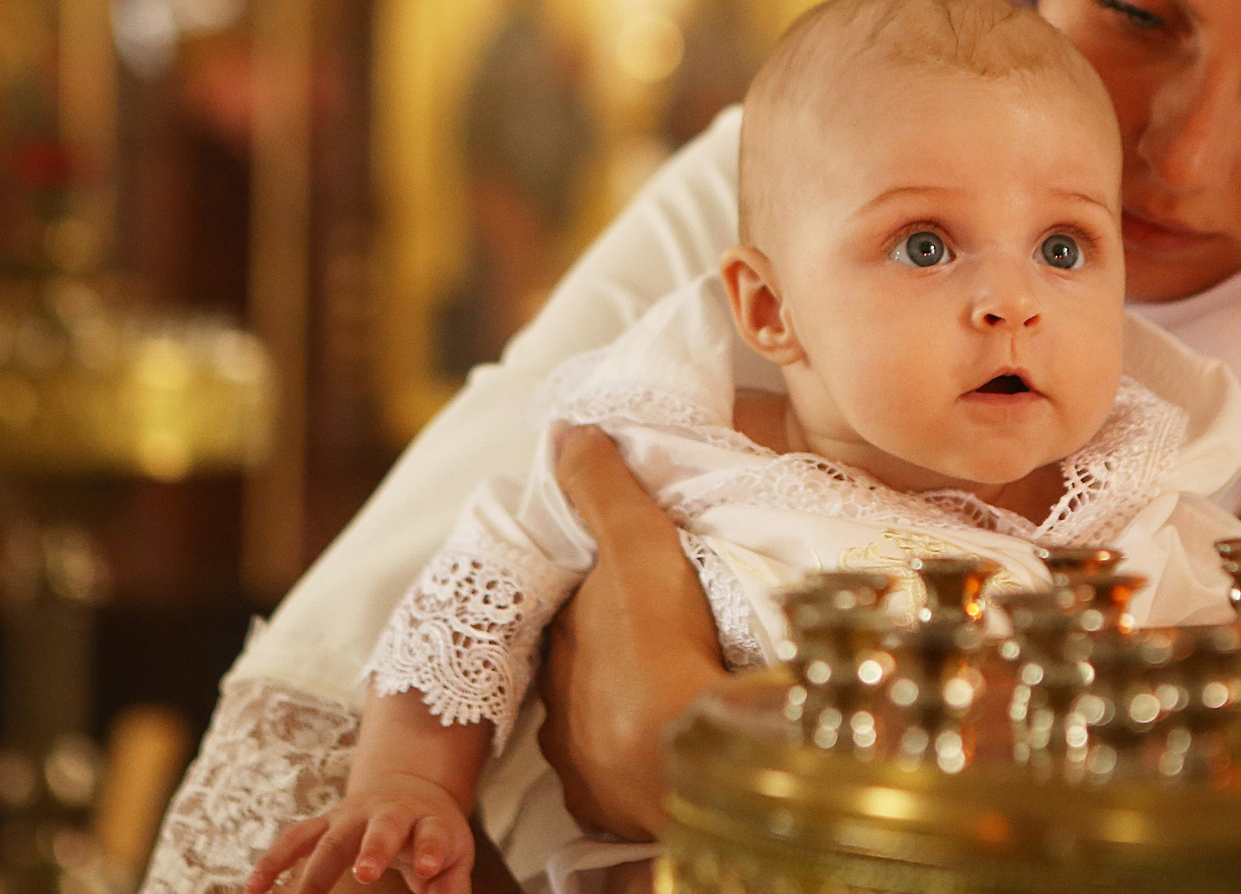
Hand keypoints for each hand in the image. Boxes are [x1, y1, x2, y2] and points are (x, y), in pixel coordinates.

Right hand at [247, 773, 474, 893]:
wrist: (409, 789)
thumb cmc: (434, 834)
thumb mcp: (454, 855)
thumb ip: (451, 886)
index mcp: (426, 821)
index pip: (432, 834)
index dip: (430, 850)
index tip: (427, 868)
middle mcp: (387, 813)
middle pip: (379, 829)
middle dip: (372, 850)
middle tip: (366, 873)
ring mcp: (352, 816)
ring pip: (330, 836)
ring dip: (313, 868)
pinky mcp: (325, 823)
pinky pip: (295, 840)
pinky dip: (274, 862)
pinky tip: (254, 889)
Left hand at [535, 424, 727, 839]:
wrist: (682, 756)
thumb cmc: (657, 644)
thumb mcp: (636, 547)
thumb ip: (602, 489)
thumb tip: (567, 431)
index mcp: (560, 646)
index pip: (572, 614)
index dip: (597, 598)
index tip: (629, 590)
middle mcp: (558, 708)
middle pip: (584, 671)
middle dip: (611, 658)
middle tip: (662, 645)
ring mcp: (582, 765)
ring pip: (599, 727)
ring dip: (626, 712)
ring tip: (674, 700)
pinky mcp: (612, 809)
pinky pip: (620, 781)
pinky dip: (642, 762)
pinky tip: (673, 751)